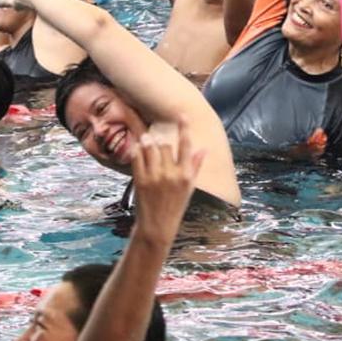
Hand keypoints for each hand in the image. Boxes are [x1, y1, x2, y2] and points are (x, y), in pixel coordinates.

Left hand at [130, 116, 205, 245]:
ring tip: (145, 138)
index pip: (186, 146)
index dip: (184, 129)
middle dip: (160, 138)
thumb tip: (203, 149)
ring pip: (150, 148)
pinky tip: (138, 149)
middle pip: (165, 144)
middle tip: (155, 134)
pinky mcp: (140, 180)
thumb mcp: (190, 187)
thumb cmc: (176, 205)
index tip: (182, 115)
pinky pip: (137, 158)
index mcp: (186, 175)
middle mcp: (171, 174)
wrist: (158, 225)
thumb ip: (195, 166)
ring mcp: (155, 177)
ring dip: (147, 140)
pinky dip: (137, 150)